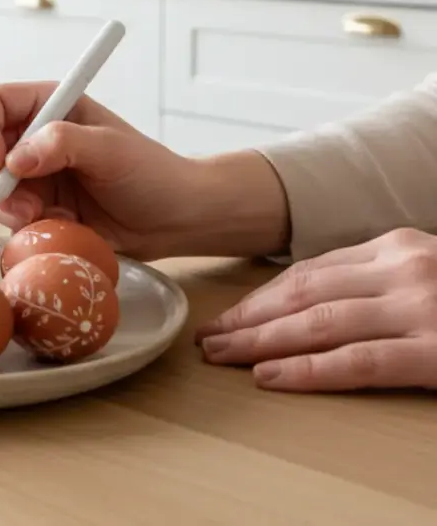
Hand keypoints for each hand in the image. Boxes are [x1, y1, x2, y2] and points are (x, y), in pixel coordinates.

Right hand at [0, 82, 288, 260]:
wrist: (173, 219)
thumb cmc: (151, 174)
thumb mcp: (110, 150)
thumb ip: (62, 144)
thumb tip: (15, 159)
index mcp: (47, 104)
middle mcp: (30, 134)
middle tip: (22, 207)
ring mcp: (30, 172)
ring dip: (7, 207)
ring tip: (45, 217)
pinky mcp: (34, 205)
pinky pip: (6, 215)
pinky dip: (23, 225)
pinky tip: (59, 225)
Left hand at [197, 228, 436, 391]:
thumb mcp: (424, 274)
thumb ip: (376, 282)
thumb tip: (311, 304)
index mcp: (392, 247)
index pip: (309, 273)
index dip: (261, 297)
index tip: (228, 316)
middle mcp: (399, 269)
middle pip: (304, 294)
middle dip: (249, 318)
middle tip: (208, 336)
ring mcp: (418, 308)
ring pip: (320, 323)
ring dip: (262, 341)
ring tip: (222, 355)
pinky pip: (360, 362)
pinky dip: (309, 370)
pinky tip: (270, 376)